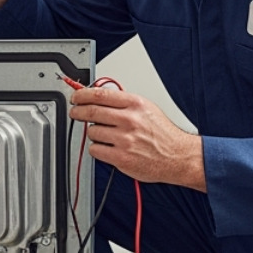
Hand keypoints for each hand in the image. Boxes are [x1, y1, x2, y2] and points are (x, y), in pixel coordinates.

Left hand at [71, 86, 205, 190]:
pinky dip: (97, 148)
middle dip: (78, 111)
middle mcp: (129, 120)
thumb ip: (124, 102)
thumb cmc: (163, 133)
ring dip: (93, 132)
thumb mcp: (147, 108)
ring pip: (92, 132)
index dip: (82, 95)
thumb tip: (99, 97)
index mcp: (135, 104)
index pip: (100, 95)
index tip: (76, 97)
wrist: (177, 156)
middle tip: (75, 112)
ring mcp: (125, 140)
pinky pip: (95, 150)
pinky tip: (106, 147)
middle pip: (92, 111)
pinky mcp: (121, 158)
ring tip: (103, 134)